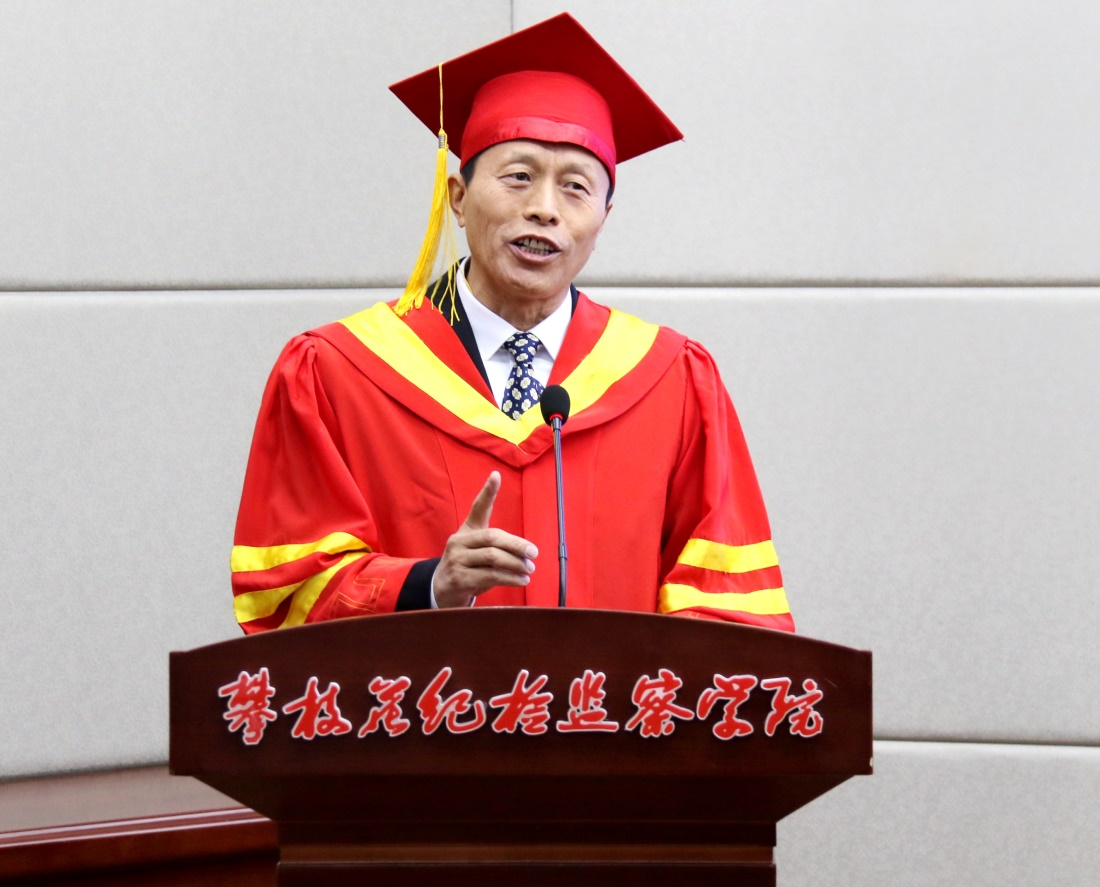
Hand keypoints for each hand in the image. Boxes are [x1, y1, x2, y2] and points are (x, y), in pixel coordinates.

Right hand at [432, 471, 537, 608]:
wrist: (440, 591)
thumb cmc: (467, 568)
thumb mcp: (477, 552)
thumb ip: (496, 547)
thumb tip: (526, 551)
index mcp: (466, 531)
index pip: (477, 508)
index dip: (487, 492)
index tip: (496, 475)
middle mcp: (459, 542)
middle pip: (492, 537)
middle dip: (516, 545)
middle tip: (533, 552)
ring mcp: (457, 560)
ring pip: (493, 557)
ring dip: (515, 563)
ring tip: (529, 568)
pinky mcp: (460, 579)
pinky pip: (491, 576)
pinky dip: (510, 578)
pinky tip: (522, 580)